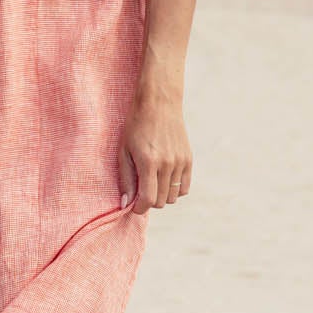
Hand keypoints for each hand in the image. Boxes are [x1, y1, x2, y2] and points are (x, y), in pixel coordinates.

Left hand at [118, 81, 193, 211]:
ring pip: (172, 197)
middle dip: (149, 202)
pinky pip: (184, 188)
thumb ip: (126, 178)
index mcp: (148, 162)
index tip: (134, 205)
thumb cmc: (136, 126)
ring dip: (161, 196)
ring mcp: (180, 162)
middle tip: (140, 190)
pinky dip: (174, 190)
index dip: (139, 208)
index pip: (148, 200)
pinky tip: (164, 180)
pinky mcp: (188, 159)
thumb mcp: (124, 151)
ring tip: (152, 183)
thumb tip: (126, 204)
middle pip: (161, 201)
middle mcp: (167, 164)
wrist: (159, 104)